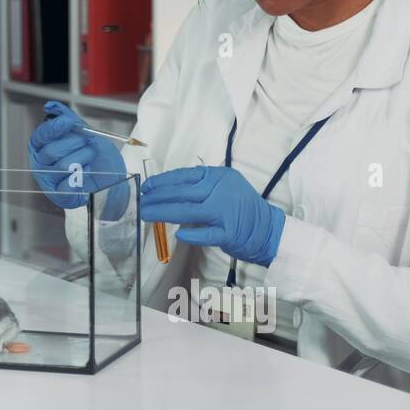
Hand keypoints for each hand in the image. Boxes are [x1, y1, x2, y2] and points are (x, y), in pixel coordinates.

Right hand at [28, 101, 130, 218]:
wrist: (111, 177)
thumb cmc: (95, 156)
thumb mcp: (84, 132)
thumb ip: (67, 118)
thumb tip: (51, 106)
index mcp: (42, 147)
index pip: (40, 136)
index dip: (53, 128)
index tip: (69, 122)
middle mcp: (42, 164)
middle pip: (51, 151)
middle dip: (75, 143)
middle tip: (87, 142)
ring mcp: (49, 181)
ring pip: (64, 166)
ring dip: (83, 158)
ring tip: (90, 157)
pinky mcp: (60, 196)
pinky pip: (69, 184)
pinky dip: (83, 175)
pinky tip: (87, 172)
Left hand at [139, 166, 284, 266]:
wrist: (268, 228)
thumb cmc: (240, 207)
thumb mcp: (224, 186)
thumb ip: (200, 185)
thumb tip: (166, 189)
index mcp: (218, 176)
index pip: (185, 175)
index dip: (163, 181)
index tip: (147, 187)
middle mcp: (221, 190)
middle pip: (182, 193)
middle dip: (157, 197)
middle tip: (141, 202)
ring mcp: (225, 211)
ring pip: (188, 211)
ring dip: (163, 213)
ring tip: (146, 214)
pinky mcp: (229, 232)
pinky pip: (206, 234)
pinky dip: (192, 234)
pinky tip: (178, 234)